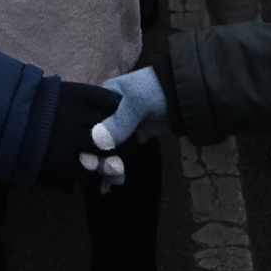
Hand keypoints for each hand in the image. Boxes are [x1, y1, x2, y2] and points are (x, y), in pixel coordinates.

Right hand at [85, 66, 172, 190]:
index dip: (86, 141)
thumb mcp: (136, 101)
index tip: (88, 159)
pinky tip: (113, 181)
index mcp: (100, 98)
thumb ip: (119, 121)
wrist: (184, 95)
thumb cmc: (155, 89)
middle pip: (95, 139)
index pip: (86, 123)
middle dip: (98, 158)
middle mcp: (106, 113)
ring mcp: (120, 126)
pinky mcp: (133, 136)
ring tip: (111, 181)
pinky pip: (122, 153)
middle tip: (105, 173)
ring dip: (108, 165)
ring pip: (107, 149)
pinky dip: (117, 166)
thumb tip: (99, 142)